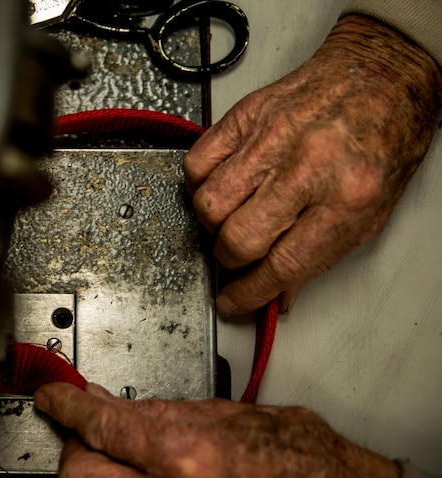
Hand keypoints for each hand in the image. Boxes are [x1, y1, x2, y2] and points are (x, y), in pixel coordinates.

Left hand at [34, 382, 399, 477]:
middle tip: (86, 436)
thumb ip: (155, 412)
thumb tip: (103, 403)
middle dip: (73, 451)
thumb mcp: (224, 415)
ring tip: (106, 469)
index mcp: (189, 455)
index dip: (66, 407)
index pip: (101, 426)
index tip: (54, 399)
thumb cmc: (296, 458)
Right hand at [183, 15, 441, 315]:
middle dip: (230, 260)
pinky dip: (200, 184)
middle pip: (239, 238)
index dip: (249, 294)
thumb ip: (321, 255)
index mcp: (347, 198)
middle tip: (237, 256)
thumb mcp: (372, 210)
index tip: (234, 302)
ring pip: (210, 203)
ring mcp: (271, 137)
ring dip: (213, 225)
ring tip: (231, 218)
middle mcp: (306, 167)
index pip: (283, 265)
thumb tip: (279, 295)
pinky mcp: (246, 115)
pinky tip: (221, 185)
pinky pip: (198, 163)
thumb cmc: (382, 138)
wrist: (380, 73)